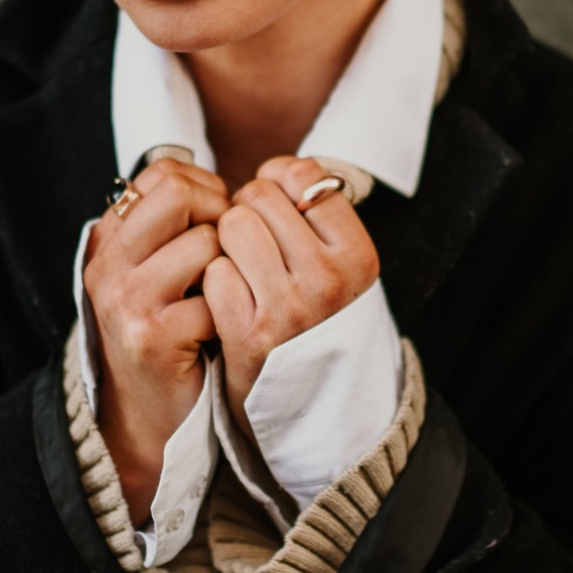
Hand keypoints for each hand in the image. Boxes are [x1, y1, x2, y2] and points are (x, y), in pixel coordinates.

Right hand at [83, 157, 228, 522]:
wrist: (151, 419)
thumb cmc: (174, 336)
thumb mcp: (160, 273)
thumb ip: (177, 227)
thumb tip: (229, 183)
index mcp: (110, 239)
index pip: (165, 173)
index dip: (207, 189)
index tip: (220, 224)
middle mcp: (107, 263)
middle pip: (179, 192)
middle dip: (221, 215)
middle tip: (231, 254)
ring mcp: (125, 299)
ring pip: (204, 241)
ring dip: (231, 267)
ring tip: (225, 298)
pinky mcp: (151, 336)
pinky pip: (216, 294)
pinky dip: (232, 311)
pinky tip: (221, 332)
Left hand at [202, 156, 381, 446]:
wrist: (317, 406)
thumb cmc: (322, 321)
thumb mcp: (343, 267)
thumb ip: (318, 213)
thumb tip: (278, 167)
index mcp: (358, 255)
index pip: (303, 177)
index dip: (278, 185)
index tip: (278, 210)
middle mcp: (329, 280)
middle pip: (259, 197)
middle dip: (246, 211)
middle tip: (252, 242)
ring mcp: (289, 308)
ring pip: (231, 226)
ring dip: (225, 242)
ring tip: (239, 267)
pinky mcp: (249, 335)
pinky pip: (214, 271)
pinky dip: (214, 280)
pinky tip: (228, 299)